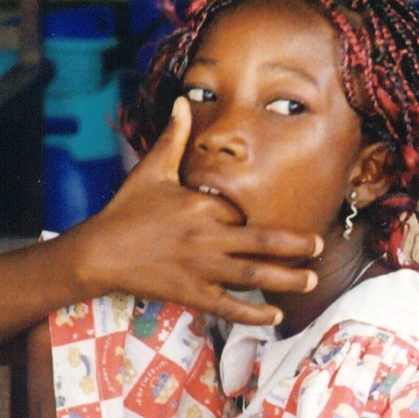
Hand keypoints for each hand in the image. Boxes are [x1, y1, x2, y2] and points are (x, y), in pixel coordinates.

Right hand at [70, 100, 322, 325]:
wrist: (97, 252)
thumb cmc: (125, 210)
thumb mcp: (151, 170)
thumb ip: (173, 137)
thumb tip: (182, 100)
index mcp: (200, 205)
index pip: (241, 209)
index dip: (260, 214)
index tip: (283, 213)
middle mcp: (205, 237)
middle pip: (260, 243)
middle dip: (294, 246)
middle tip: (321, 246)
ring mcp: (199, 268)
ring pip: (251, 276)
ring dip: (285, 279)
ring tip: (312, 280)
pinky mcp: (190, 293)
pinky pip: (228, 306)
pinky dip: (253, 313)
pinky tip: (276, 316)